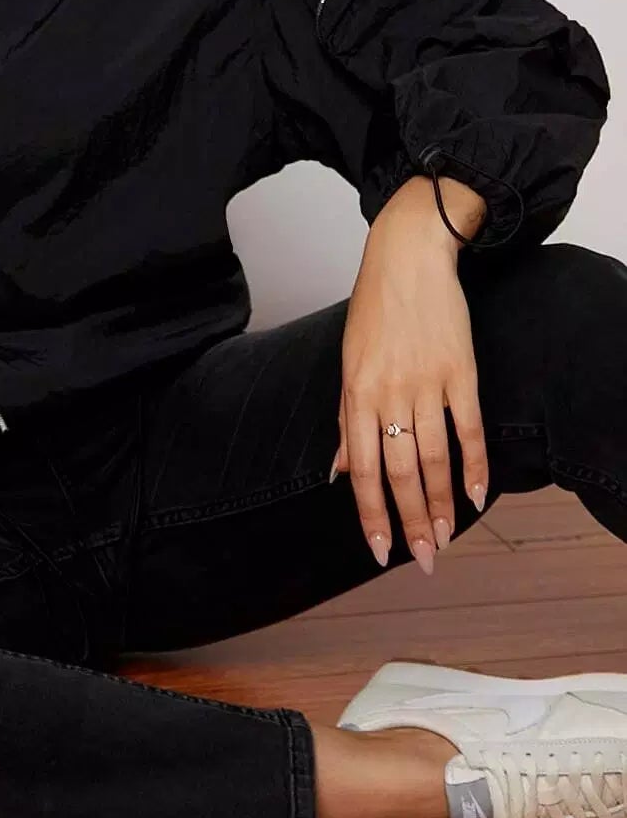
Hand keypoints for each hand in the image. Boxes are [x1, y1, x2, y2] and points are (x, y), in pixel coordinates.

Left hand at [329, 204, 489, 571]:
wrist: (407, 257)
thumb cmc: (374, 310)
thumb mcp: (348, 362)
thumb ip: (347, 420)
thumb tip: (339, 469)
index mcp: (355, 393)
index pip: (361, 469)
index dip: (371, 514)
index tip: (381, 549)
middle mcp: (389, 393)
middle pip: (399, 472)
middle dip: (411, 521)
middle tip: (423, 559)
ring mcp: (426, 382)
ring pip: (434, 458)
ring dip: (442, 504)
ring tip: (447, 537)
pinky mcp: (461, 371)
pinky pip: (468, 428)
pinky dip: (475, 465)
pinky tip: (478, 496)